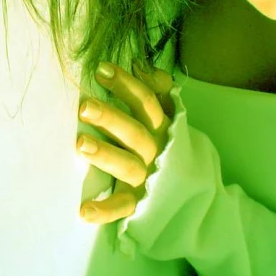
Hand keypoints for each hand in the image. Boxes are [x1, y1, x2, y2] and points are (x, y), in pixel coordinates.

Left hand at [76, 62, 174, 223]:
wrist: (195, 191)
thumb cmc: (166, 143)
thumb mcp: (167, 115)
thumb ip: (157, 89)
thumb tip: (138, 63)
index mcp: (161, 126)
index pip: (145, 102)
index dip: (125, 84)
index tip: (100, 69)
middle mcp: (155, 150)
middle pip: (133, 131)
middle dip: (110, 118)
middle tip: (84, 106)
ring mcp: (147, 178)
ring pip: (127, 165)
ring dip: (105, 155)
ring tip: (80, 144)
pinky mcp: (138, 203)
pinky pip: (122, 207)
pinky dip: (105, 211)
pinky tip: (84, 211)